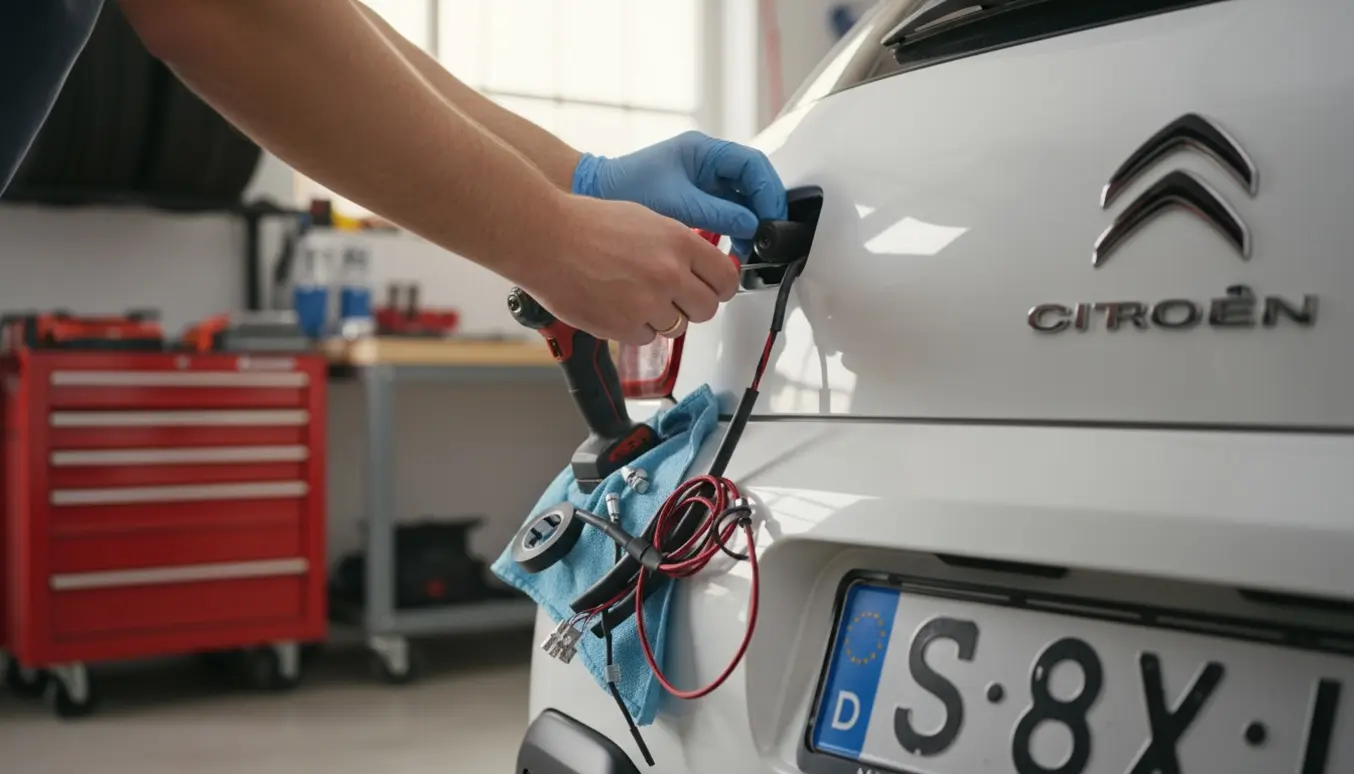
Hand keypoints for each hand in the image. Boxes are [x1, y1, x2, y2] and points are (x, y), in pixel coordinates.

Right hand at [524, 195, 737, 344]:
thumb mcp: (646, 220)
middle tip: (674, 298)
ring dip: (662, 318)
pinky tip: (616, 306)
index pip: (725, 278)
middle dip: (693, 306)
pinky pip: (647, 338)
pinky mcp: (624, 327)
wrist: (546, 239)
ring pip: (677, 327)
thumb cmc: (586, 225)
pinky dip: (635, 328)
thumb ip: (677, 246)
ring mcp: (647, 303)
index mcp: (679, 243)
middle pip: (707, 309)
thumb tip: (700, 267)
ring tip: (634, 296)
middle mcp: (669, 274)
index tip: (714, 289)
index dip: (720, 287)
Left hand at [573, 131, 787, 256]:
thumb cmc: (627, 187)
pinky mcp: (697, 200)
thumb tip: (751, 225)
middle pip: (752, 183)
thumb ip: (718, 213)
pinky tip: (732, 247)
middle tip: (767, 236)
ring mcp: (703, 181)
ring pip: (742, 200)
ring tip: (748, 247)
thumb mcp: (677, 202)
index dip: (768, 192)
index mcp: (704, 151)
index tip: (773, 217)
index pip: (752, 166)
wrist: (597, 196)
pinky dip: (734, 230)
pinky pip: (727, 212)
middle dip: (763, 210)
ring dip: (750, 223)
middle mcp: (707, 163)